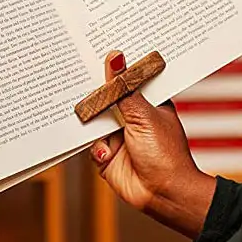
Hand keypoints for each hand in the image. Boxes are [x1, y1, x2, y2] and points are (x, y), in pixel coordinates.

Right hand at [90, 50, 216, 239]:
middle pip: (107, 97)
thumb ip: (124, 89)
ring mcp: (117, 134)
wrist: (163, 195)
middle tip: (76, 71)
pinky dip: (93, 144)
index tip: (94, 46)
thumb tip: (115, 58)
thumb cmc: (166, 155)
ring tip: (81, 107)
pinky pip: (89, 142)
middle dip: (94, 89)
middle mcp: (131, 116)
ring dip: (89, 117)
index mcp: (147, 101)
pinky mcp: (106, 153)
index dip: (113, 66)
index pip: (127, 77)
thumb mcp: (143, 116)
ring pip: (94, 118)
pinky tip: (104, 149)